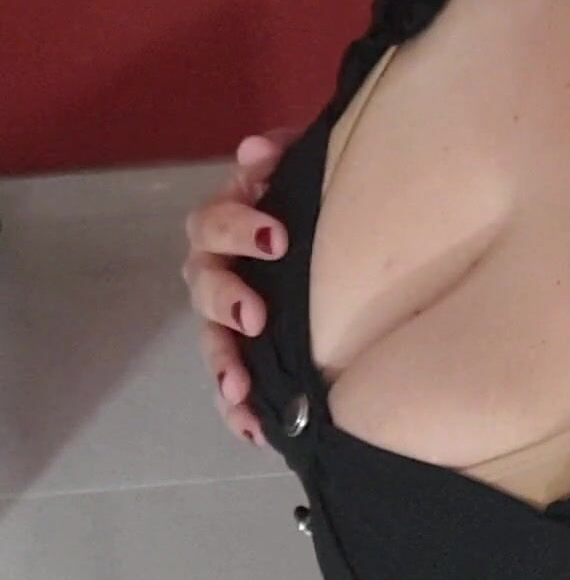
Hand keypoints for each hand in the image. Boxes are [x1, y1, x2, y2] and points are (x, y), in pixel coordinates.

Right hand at [182, 129, 297, 445]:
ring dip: (223, 363)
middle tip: (255, 316)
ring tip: (241, 387)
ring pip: (212, 339)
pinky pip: (231, 384)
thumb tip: (252, 149)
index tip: (277, 240)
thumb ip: (283, 155)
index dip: (237, 227)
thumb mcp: (309, 167)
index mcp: (232, 220)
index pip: (214, 220)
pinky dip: (238, 408)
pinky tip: (255, 429)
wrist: (356, 234)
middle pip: (203, 281)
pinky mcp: (246, 354)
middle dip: (225, 300)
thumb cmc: (323, 194)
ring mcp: (230, 315)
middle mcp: (220, 267)